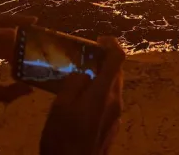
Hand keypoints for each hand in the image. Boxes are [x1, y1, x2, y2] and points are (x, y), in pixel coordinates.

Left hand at [0, 13, 35, 112]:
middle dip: (22, 34)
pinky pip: (0, 42)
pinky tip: (22, 57)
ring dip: (18, 42)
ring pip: (3, 35)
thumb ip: (8, 92)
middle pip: (4, 29)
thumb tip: (30, 90)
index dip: (16, 19)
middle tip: (41, 40)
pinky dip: (12, 48)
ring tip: (35, 50)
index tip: (34, 22)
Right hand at [40, 36, 125, 154]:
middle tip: (83, 61)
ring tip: (78, 83)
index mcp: (103, 92)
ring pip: (112, 89)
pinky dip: (99, 96)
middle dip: (103, 62)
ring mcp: (116, 117)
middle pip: (116, 73)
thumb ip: (74, 83)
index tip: (98, 41)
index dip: (111, 44)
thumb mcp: (60, 106)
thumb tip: (83, 75)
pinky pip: (109, 104)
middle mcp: (115, 102)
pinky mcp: (112, 128)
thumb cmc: (63, 138)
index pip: (117, 58)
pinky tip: (81, 105)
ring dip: (100, 80)